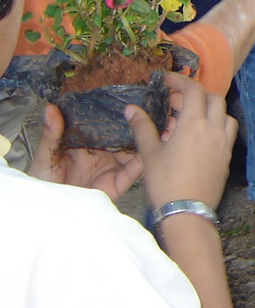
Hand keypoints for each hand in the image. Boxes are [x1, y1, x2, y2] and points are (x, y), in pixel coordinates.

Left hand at [29, 104, 143, 200]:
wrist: (47, 211)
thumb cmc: (42, 184)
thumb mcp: (44, 156)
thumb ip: (51, 134)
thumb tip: (50, 108)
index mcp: (88, 144)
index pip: (108, 125)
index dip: (119, 112)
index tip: (130, 96)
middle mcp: (104, 154)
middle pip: (127, 135)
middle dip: (140, 122)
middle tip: (151, 106)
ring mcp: (113, 167)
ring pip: (136, 150)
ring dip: (147, 137)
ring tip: (158, 123)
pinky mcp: (118, 183)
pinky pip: (135, 170)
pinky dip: (144, 159)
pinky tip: (149, 147)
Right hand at [129, 72, 234, 210]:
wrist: (188, 212)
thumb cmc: (165, 183)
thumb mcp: (150, 154)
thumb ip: (142, 128)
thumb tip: (131, 108)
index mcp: (194, 124)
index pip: (193, 90)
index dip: (180, 81)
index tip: (166, 79)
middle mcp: (214, 128)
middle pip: (211, 98)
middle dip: (193, 94)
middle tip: (173, 102)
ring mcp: (224, 142)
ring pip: (223, 113)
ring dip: (208, 108)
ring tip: (187, 118)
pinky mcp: (227, 155)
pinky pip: (227, 130)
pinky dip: (216, 123)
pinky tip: (200, 135)